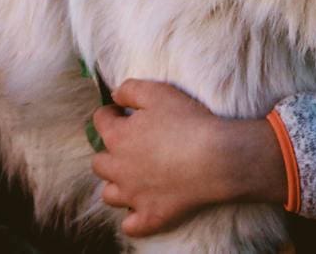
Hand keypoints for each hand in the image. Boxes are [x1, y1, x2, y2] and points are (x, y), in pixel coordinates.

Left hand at [90, 80, 287, 236]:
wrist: (215, 158)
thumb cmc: (188, 122)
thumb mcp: (158, 92)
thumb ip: (130, 89)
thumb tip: (115, 95)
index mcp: (118, 137)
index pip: (100, 121)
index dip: (110, 114)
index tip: (121, 112)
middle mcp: (119, 168)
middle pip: (100, 162)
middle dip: (110, 152)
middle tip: (130, 146)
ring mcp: (133, 196)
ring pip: (110, 194)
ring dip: (118, 185)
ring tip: (135, 177)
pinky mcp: (151, 216)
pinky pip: (131, 226)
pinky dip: (133, 218)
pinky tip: (143, 209)